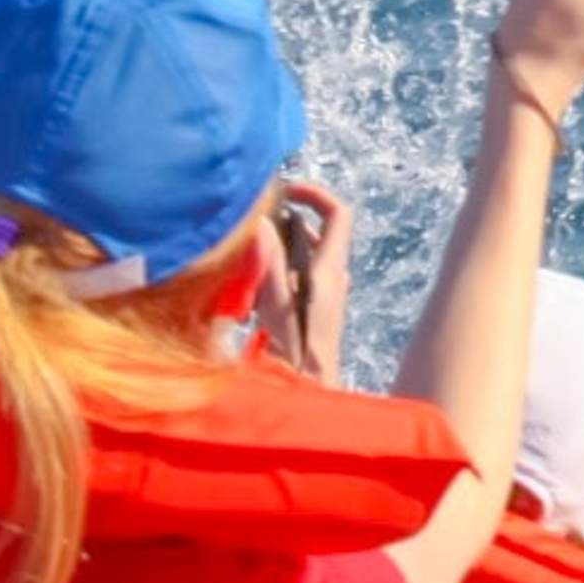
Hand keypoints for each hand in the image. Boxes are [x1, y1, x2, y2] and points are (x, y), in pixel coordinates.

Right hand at [257, 177, 357, 383]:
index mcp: (330, 269)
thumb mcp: (278, 305)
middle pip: (314, 233)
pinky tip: (248, 299)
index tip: (286, 190)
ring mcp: (324, 293)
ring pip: (300, 256)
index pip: (338, 214)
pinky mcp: (312, 309)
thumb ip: (269, 264)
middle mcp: (332, 276)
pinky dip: (272, 277)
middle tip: (252, 230)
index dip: (316, 194)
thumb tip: (263, 223)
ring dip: (274, 254)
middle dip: (282, 226)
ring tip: (245, 267)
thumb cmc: (297, 353)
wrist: (310, 391)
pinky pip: (294, 279)